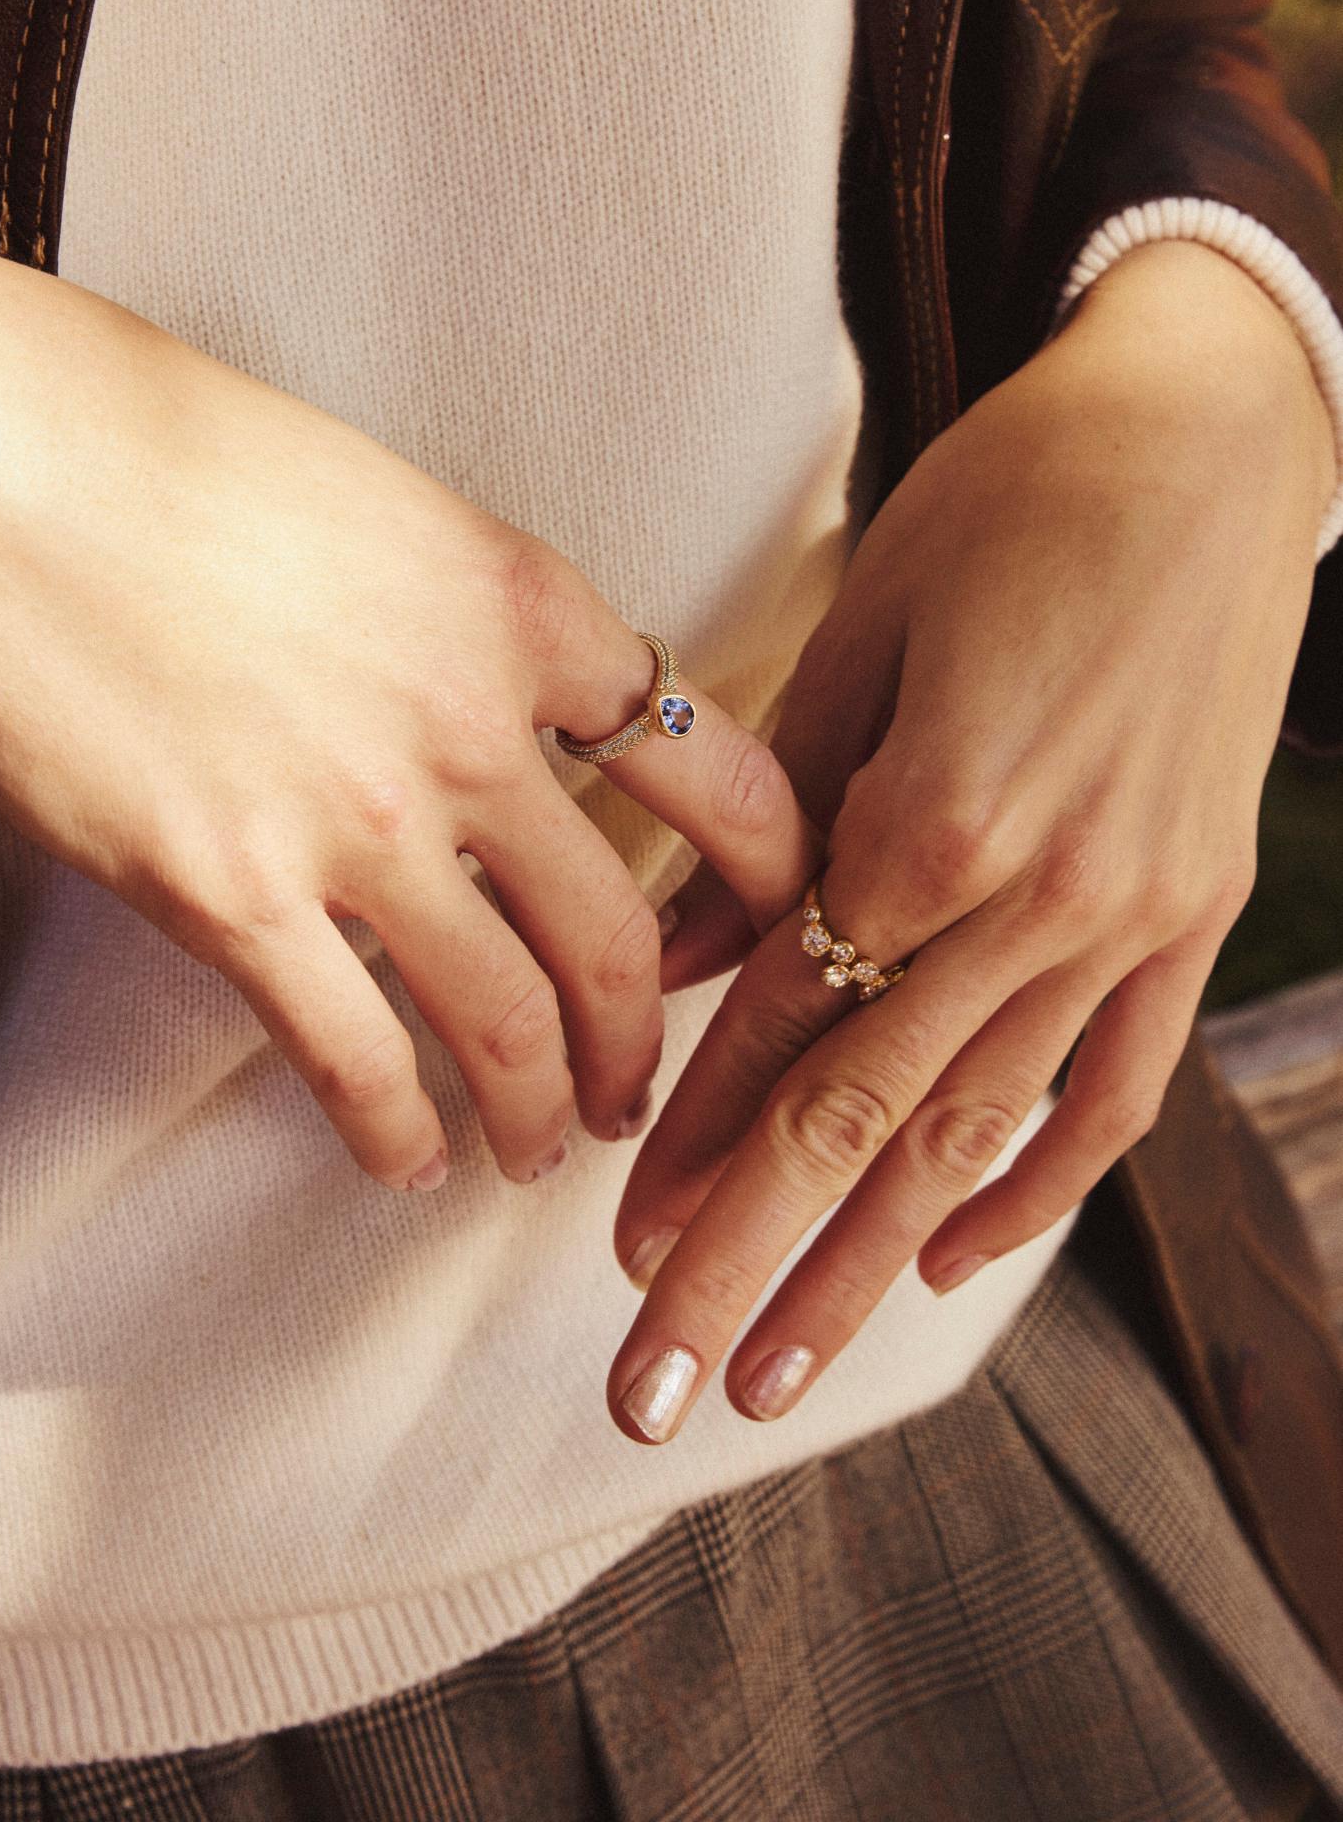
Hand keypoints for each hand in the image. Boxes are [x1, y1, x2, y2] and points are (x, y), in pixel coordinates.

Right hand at [0, 253, 814, 1189]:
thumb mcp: (390, 513)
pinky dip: (397, 1134)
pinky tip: (405, 1161)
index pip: (712, 770)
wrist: (8, 463)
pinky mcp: (233, 896)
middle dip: (640, 1041)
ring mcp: (358, 822)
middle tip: (631, 1086)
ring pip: (508, 1023)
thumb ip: (474, 629)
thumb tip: (512, 720)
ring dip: (537, 1110)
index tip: (770, 929)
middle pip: (619, 935)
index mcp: (522, 610)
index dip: (766, 873)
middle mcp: (468, 728)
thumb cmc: (173, 455)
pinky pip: (355, 1061)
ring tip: (534, 1149)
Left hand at [604, 240, 1335, 1442]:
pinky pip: (1113, 1086)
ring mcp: (1131, 918)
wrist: (1202, 436)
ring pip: (980, 1134)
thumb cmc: (1005, 503)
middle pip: (865, 1120)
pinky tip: (954, 1264)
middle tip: (658, 1386)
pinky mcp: (1194, 915)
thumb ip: (761, 825)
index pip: (782, 1029)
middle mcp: (1036, 897)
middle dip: (751, 1265)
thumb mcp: (854, 640)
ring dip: (872, 1267)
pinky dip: (1035, 1185)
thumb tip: (677, 967)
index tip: (620, 1251)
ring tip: (786, 1374)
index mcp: (929, 816)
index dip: (692, 1149)